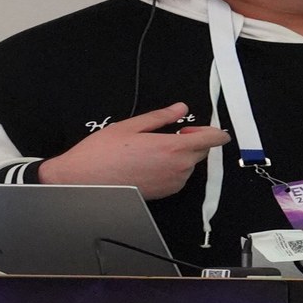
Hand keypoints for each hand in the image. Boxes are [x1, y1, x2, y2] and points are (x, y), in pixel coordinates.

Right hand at [37, 103, 230, 199]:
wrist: (86, 182)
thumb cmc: (103, 154)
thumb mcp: (131, 126)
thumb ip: (161, 117)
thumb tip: (180, 109)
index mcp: (172, 148)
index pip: (210, 140)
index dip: (216, 132)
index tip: (216, 129)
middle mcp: (177, 168)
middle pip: (201, 152)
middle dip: (194, 140)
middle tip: (174, 132)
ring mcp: (172, 183)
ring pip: (189, 165)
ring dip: (181, 155)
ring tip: (156, 149)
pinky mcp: (165, 194)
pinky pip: (179, 177)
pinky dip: (173, 168)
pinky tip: (151, 163)